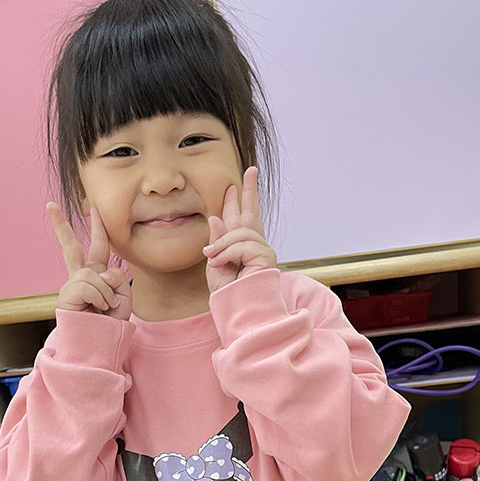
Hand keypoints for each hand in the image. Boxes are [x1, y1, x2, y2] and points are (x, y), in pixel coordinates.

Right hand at [47, 203, 131, 318]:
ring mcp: (71, 286)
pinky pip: (90, 287)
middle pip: (71, 247)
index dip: (97, 228)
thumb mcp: (124, 298)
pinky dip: (100, 298)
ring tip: (105, 308)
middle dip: (60, 225)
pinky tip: (98, 309)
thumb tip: (101, 272)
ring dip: (107, 293)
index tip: (93, 208)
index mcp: (95, 275)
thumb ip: (118, 278)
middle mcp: (80, 277)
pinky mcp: (66, 296)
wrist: (98, 347)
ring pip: (95, 275)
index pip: (97, 247)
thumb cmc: (110, 326)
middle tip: (50, 205)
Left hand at [203, 166, 276, 291]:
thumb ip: (217, 242)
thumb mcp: (214, 265)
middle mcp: (254, 245)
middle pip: (251, 212)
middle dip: (250, 190)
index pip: (241, 218)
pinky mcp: (266, 257)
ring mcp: (262, 250)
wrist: (237, 310)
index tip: (235, 184)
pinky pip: (244, 244)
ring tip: (213, 258)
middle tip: (251, 170)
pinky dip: (228, 252)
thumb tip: (215, 218)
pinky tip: (220, 262)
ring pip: (241, 231)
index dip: (240, 200)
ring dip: (223, 243)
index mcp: (241, 247)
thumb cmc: (227, 294)